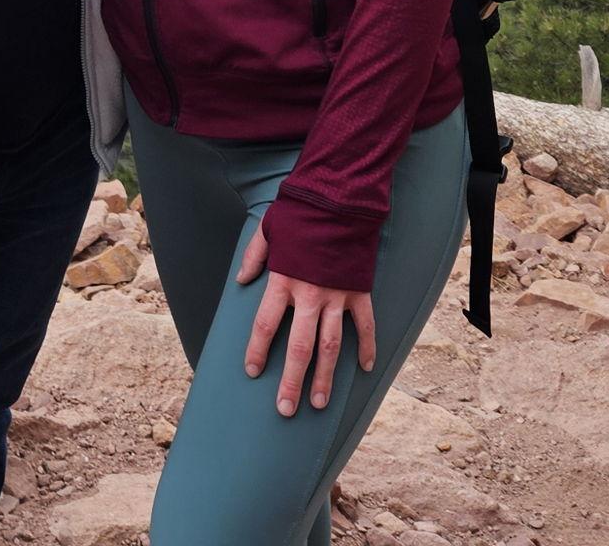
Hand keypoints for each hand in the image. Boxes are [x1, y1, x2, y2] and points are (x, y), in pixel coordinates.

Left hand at [236, 224, 374, 415]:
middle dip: (291, 381)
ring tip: (318, 403)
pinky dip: (366, 347)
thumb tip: (242, 280)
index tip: (253, 372)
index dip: (257, 350)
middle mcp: (309, 294)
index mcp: (283, 280)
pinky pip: (364, 326)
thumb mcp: (268, 228)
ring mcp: (337, 296)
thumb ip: (255, 256)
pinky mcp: (359, 291)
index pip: (265, 324)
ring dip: (324, 377)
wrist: (339, 199)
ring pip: (330, 346)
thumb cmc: (300, 213)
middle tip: (285, 409)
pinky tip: (364, 368)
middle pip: (298, 347)